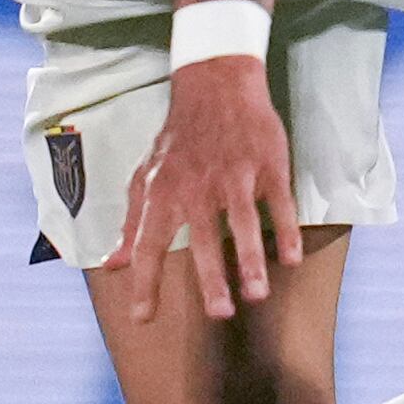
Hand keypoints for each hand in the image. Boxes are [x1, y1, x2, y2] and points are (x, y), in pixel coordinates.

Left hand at [96, 54, 302, 322]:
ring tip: (256, 294)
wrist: (215, 86)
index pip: (148, 242)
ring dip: (251, 259)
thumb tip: (112, 265)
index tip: (143, 318)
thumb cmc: (177, 141)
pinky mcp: (267, 164)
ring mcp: (235, 175)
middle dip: (212, 276)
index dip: (144, 281)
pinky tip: (291, 259)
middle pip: (204, 238)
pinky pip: (278, 202)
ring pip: (244, 222)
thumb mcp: (145, 178)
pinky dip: (287, 230)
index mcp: (162, 192)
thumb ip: (131, 224)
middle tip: (219, 314)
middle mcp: (198, 186)